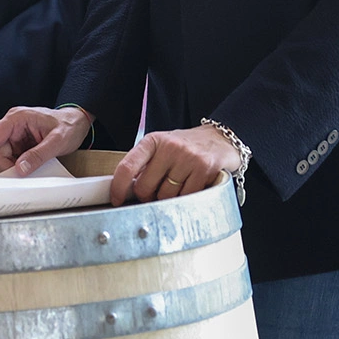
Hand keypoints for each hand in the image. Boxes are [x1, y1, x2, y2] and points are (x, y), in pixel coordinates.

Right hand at [0, 105, 92, 180]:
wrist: (79, 122)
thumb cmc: (69, 125)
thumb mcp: (57, 141)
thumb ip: (39, 155)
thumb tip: (20, 169)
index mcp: (16, 118)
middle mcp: (12, 125)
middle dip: (5, 166)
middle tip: (20, 177)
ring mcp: (15, 135)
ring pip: (3, 157)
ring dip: (12, 168)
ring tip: (30, 170)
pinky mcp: (20, 144)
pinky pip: (12, 159)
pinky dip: (18, 167)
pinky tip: (29, 168)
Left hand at [109, 125, 240, 205]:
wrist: (221, 139)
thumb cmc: (187, 147)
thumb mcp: (162, 148)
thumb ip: (146, 165)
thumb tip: (128, 191)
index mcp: (153, 141)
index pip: (127, 166)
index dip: (118, 187)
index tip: (117, 199)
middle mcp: (169, 147)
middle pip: (145, 187)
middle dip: (148, 196)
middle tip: (157, 192)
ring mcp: (188, 157)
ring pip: (166, 196)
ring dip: (169, 199)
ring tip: (178, 186)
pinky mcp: (204, 169)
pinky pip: (186, 197)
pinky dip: (186, 199)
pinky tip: (191, 188)